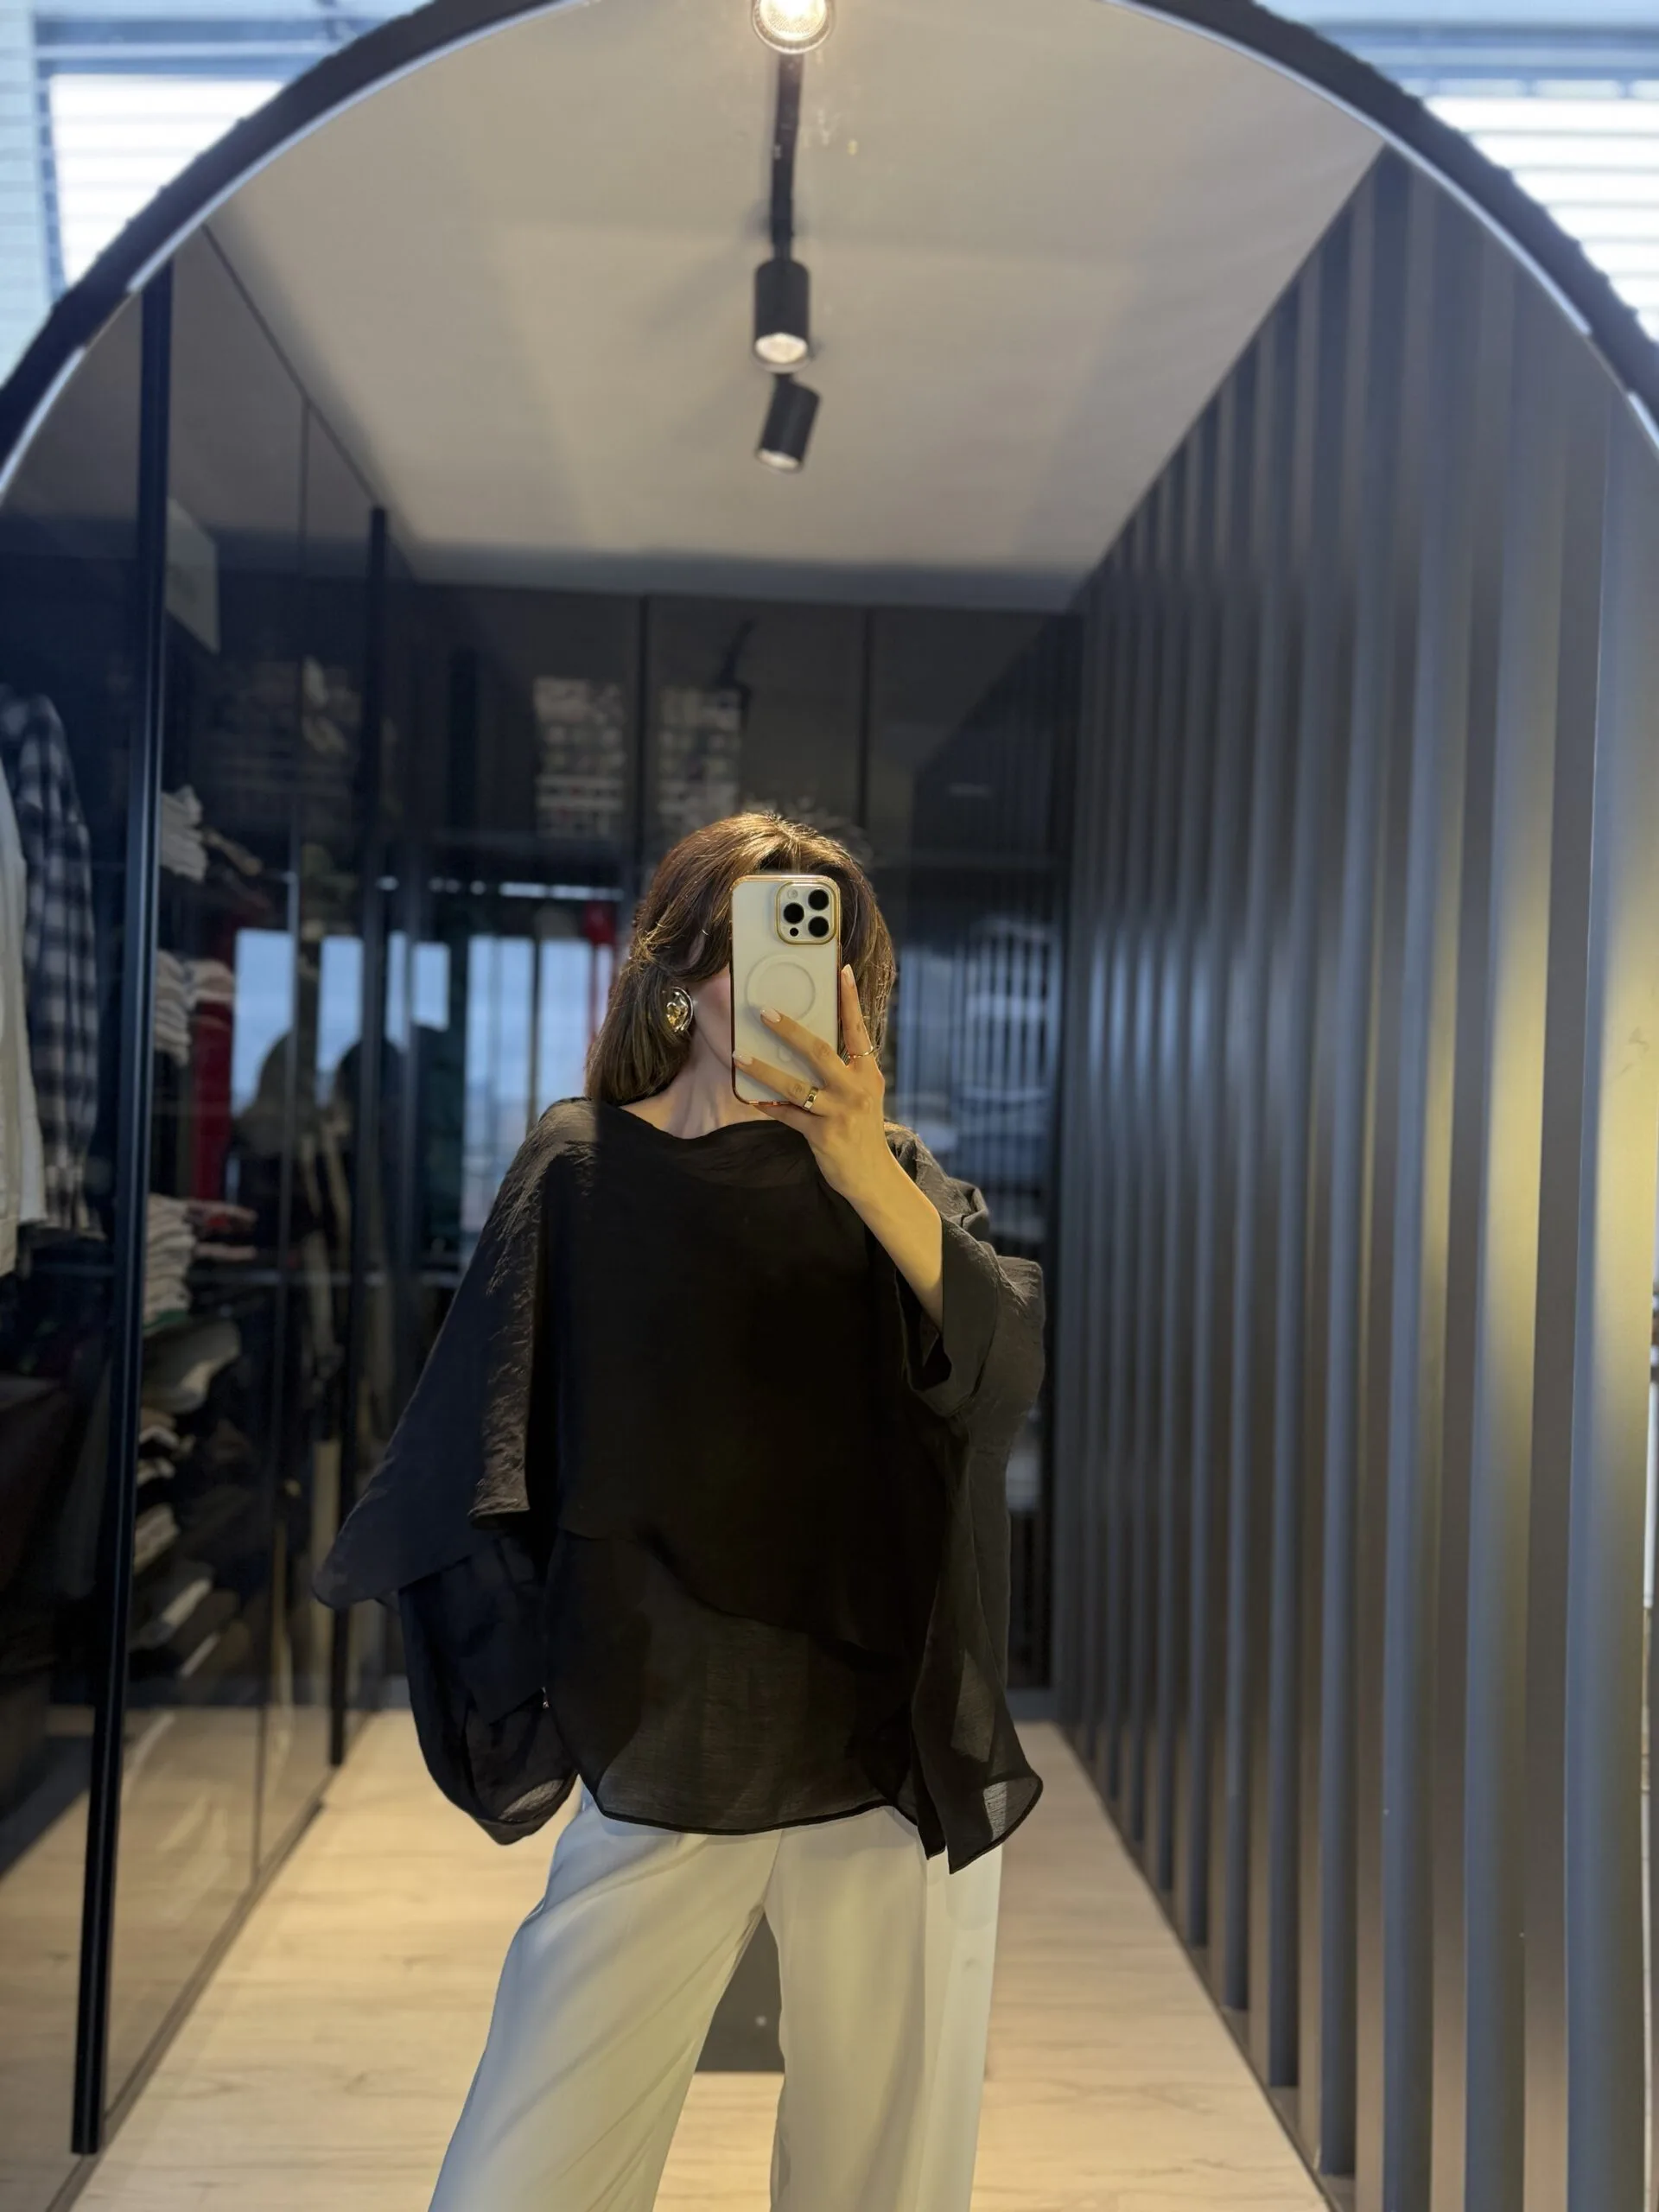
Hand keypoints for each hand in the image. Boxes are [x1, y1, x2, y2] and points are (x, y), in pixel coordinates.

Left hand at [734, 964, 891, 1208]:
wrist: (873, 1176)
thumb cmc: (863, 1130)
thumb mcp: (863, 1094)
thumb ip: (844, 1070)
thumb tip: (809, 1042)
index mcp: (868, 1073)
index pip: (858, 1030)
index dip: (850, 1000)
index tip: (843, 971)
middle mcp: (856, 1089)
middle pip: (820, 1052)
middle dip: (791, 1030)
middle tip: (765, 1011)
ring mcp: (839, 1112)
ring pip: (796, 1086)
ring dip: (764, 1069)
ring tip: (740, 1055)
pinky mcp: (822, 1135)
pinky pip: (788, 1115)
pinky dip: (768, 1105)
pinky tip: (750, 1096)